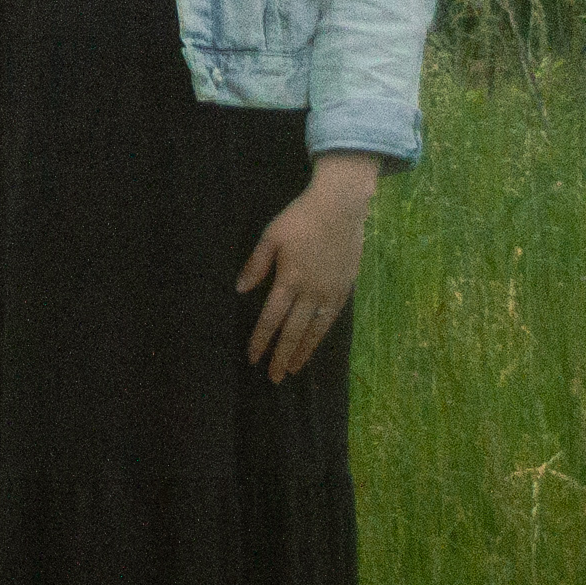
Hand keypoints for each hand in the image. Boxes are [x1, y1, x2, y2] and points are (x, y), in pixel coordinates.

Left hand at [232, 156, 376, 381]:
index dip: (260, 340)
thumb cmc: (301, 218)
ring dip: (302, 351)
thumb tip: (241, 289)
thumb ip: (256, 264)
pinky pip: (331, 319)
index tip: (253, 358)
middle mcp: (310, 291)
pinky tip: (314, 343)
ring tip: (293, 369)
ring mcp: (330, 292)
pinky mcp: (344, 288)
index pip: (271, 318)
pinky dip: (321, 335)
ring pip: (315, 330)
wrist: (341, 206)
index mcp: (289, 279)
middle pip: (293, 332)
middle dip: (281, 356)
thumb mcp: (271, 236)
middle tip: (274, 377)